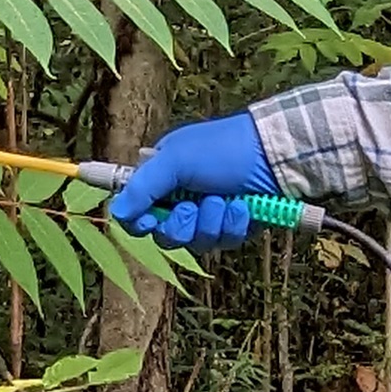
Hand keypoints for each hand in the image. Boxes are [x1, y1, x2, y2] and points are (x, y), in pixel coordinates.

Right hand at [111, 111, 278, 247]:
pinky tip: (243, 208)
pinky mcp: (233, 227)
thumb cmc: (223, 149)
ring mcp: (209, 215)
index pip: (136, 213)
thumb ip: (143, 187)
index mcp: (163, 178)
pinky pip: (223, 242)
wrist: (274, 156)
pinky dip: (233, 226)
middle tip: (194, 205)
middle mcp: (182, 198)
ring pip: (195, 242)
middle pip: (165, 235)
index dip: (140, 222)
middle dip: (182, 223)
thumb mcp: (176, 160)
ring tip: (226, 201)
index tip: (150, 219)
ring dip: (210, 222)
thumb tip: (116, 213)